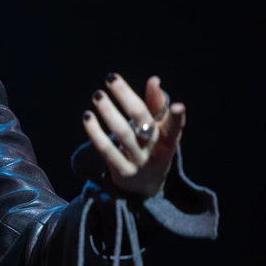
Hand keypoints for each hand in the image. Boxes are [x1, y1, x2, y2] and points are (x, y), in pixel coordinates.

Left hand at [81, 74, 185, 197]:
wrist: (145, 187)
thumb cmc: (152, 149)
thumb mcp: (159, 130)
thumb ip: (156, 105)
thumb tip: (154, 79)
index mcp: (169, 138)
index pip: (175, 126)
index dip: (177, 118)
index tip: (177, 106)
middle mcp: (155, 149)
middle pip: (142, 120)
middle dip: (126, 97)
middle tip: (110, 78)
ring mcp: (139, 162)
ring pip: (123, 133)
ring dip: (108, 111)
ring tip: (98, 95)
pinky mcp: (122, 172)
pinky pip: (106, 150)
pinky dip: (95, 132)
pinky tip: (88, 117)